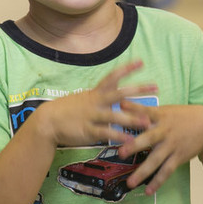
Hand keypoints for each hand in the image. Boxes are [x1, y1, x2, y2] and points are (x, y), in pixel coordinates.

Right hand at [37, 61, 155, 147]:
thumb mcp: (82, 99)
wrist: (47, 122)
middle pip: (118, 94)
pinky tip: (130, 141)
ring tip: (148, 123)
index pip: (112, 78)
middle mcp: (95, 102)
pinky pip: (106, 134)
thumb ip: (99, 98)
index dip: (126, 69)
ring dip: (132, 119)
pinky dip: (119, 137)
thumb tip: (115, 96)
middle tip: (155, 87)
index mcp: (94, 94)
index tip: (141, 62)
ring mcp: (91, 116)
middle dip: (137, 90)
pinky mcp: (88, 131)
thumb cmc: (66, 111)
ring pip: (115, 116)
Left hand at [118, 103, 202, 194]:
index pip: (145, 111)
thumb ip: (143, 110)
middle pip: (148, 138)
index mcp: (160, 116)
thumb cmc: (180, 116)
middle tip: (120, 153)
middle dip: (134, 146)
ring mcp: (172, 146)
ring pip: (156, 160)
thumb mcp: (164, 110)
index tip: (120, 106)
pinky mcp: (178, 157)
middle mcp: (165, 131)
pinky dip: (157, 182)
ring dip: (143, 172)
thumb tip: (120, 103)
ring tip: (130, 183)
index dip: (134, 108)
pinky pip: (166, 171)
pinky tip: (148, 192)